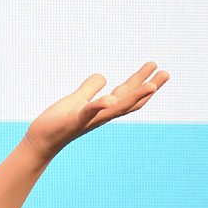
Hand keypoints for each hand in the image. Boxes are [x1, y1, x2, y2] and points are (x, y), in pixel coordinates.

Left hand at [23, 62, 169, 157]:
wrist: (41, 140)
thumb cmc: (58, 121)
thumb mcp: (76, 99)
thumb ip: (89, 89)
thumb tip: (103, 76)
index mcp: (102, 109)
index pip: (126, 94)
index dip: (142, 82)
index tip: (156, 67)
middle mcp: (101, 116)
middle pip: (129, 101)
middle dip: (148, 88)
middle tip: (167, 73)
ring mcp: (89, 120)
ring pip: (116, 108)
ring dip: (134, 97)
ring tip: (152, 86)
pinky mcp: (73, 121)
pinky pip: (87, 113)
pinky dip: (98, 105)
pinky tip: (109, 98)